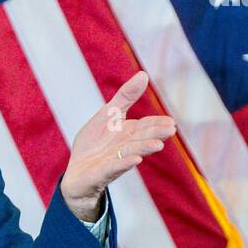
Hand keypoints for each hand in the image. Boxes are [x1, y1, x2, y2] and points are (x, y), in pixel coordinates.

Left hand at [60, 72, 175, 221]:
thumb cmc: (95, 144)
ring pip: (131, 153)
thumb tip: (144, 74)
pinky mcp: (102, 173)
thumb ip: (125, 97)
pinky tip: (135, 161)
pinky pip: (114, 168)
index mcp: (128, 133)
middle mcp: (125, 147)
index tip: (171, 122)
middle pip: (141, 139)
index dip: (157, 124)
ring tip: (157, 145)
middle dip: (154, 134)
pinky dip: (124, 163)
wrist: (76, 173)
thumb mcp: (107, 115)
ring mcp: (114, 161)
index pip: (145, 126)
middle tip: (170, 130)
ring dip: (144, 148)